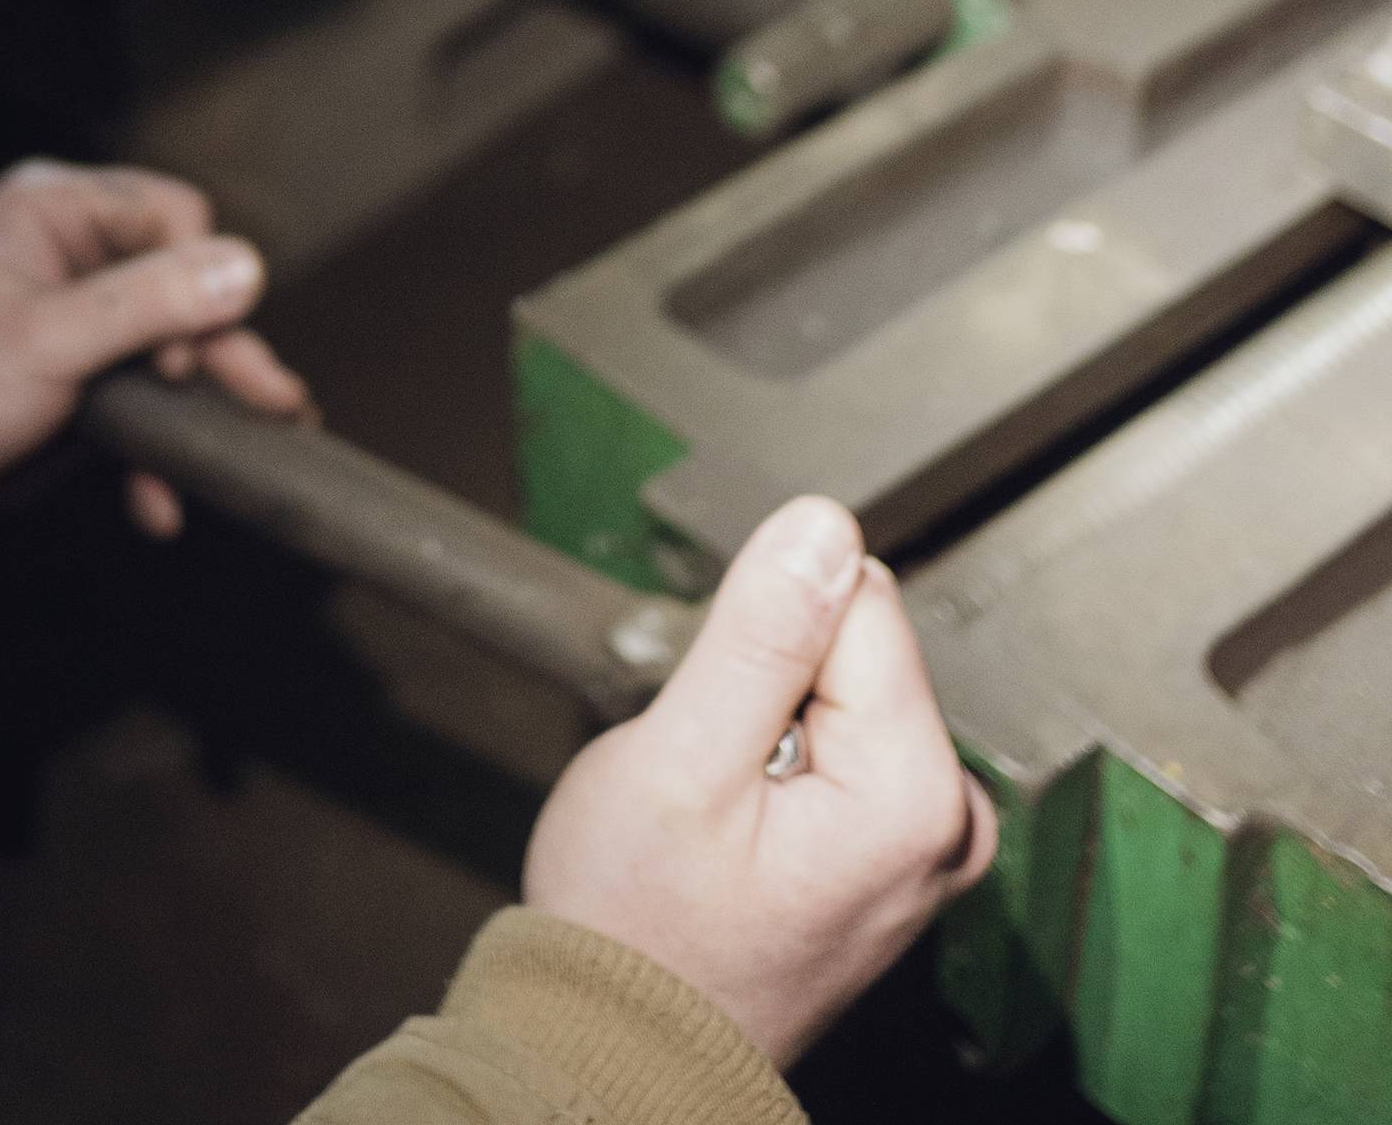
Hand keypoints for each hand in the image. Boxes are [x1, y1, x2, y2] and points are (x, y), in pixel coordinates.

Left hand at [0, 158, 308, 532]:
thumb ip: (149, 303)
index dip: (197, 283)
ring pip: (161, 350)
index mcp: (55, 212)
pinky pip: (127, 396)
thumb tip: (246, 267)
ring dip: (192, 410)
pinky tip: (158, 500)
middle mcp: (66, 252)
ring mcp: (67, 317)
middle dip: (220, 355)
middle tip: (276, 404)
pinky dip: (146, 446)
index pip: (173, 219)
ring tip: (243, 453)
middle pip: (178, 287)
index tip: (185, 355)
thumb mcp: (51, 340)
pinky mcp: (62, 376)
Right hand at [523, 495, 996, 1068]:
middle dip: (768, 679)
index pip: (855, 598)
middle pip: (855, 640)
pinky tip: (742, 825)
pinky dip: (781, 759)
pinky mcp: (898, 844)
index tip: (720, 720)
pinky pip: (843, 736)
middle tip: (712, 771)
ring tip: (722, 806)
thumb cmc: (638, 932)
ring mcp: (927, 839)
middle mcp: (949, 818)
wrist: (621, 1049)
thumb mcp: (680, 761)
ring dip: (769, 720)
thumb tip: (823, 523)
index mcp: (916, 793)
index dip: (762, 639)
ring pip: (842, 682)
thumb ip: (759, 636)